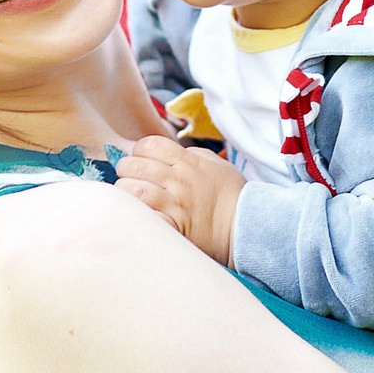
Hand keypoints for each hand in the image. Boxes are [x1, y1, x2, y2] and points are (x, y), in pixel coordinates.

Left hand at [115, 135, 246, 264]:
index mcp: (188, 162)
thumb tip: (170, 153)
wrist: (247, 227)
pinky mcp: (172, 227)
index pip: (149, 144)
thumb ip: (191, 155)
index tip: (142, 161)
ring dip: (126, 193)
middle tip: (131, 179)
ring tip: (130, 198)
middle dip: (126, 170)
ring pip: (132, 191)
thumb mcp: (216, 165)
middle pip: (133, 165)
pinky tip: (137, 217)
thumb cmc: (233, 195)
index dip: (139, 150)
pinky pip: (142, 218)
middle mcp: (178, 181)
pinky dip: (134, 217)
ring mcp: (174, 205)